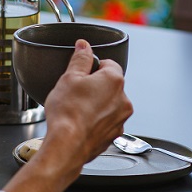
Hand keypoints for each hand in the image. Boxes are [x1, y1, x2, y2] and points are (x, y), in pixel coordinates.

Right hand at [38, 39, 133, 169]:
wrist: (67, 145)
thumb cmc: (68, 113)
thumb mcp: (69, 77)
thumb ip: (80, 59)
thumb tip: (84, 46)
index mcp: (114, 80)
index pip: (108, 63)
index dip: (92, 67)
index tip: (81, 73)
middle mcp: (123, 100)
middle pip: (109, 85)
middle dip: (94, 86)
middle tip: (75, 92)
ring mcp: (120, 119)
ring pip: (108, 104)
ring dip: (96, 104)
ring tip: (76, 110)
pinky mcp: (114, 135)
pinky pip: (106, 122)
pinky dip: (96, 121)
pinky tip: (80, 123)